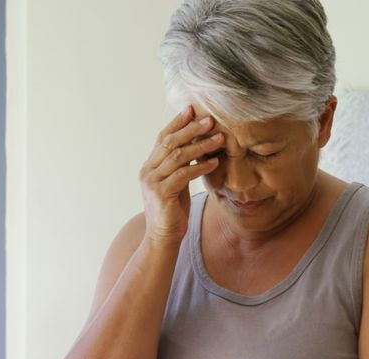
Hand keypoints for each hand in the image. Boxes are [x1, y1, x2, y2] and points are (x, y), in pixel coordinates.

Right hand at [138, 105, 224, 244]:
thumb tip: (196, 146)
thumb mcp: (177, 184)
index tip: (192, 109)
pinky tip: (215, 163)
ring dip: (201, 146)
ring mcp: (152, 181)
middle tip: (210, 120)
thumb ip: (181, 166)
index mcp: (150, 165)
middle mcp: (148, 170)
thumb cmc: (172, 211)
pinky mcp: (161, 194)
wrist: (162, 238)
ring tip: (220, 140)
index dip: (177, 122)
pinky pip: (183, 175)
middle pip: (170, 142)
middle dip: (191, 129)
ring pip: (177, 156)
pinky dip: (200, 167)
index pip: (163, 137)